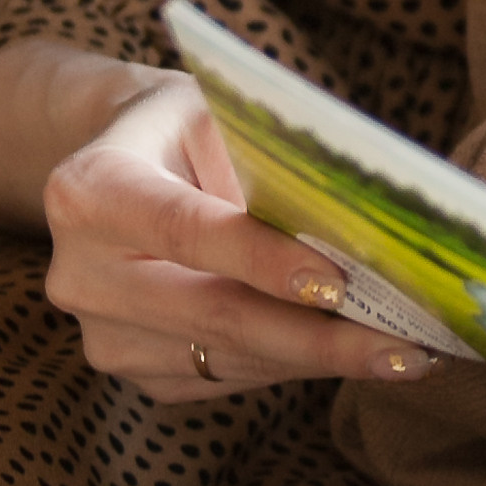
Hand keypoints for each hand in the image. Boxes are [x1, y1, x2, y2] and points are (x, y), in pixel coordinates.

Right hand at [43, 72, 438, 398]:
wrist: (120, 161)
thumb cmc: (185, 125)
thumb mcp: (216, 110)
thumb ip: (268, 157)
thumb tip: (356, 219)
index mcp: (91, 191)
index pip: (189, 231)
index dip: (264, 260)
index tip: (341, 284)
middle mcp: (81, 274)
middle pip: (214, 313)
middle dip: (318, 336)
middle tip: (405, 345)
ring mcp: (101, 334)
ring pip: (226, 356)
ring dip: (319, 360)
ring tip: (404, 353)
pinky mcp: (131, 369)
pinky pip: (222, 375)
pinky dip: (291, 365)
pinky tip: (351, 353)